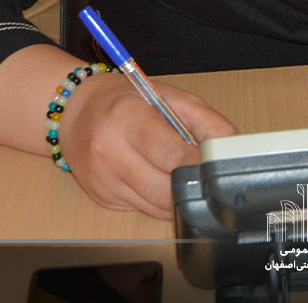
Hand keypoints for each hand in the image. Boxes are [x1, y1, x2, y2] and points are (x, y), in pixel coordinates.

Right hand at [54, 72, 237, 219]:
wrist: (74, 112)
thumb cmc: (125, 100)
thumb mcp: (168, 97)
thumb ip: (205, 121)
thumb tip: (233, 148)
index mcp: (128, 117)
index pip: (174, 155)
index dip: (201, 165)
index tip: (217, 167)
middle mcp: (110, 150)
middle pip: (167, 188)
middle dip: (193, 184)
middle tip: (205, 174)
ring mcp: (104, 178)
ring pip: (159, 207)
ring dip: (180, 197)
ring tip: (184, 176)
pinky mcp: (102, 197)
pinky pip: (145, 211)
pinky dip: (161, 202)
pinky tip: (160, 181)